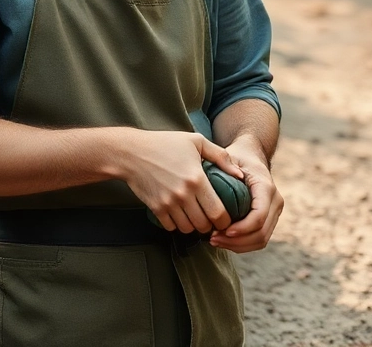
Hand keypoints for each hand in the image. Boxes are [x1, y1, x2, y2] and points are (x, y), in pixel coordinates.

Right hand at [116, 130, 245, 234]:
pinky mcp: (156, 209)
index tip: (226, 217)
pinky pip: (171, 227)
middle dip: (211, 225)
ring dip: (194, 226)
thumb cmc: (165, 143)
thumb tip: (240, 175)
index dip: (225, 220)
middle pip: (204, 225)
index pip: (218, 212)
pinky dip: (177, 225)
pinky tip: (181, 215)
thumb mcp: (196, 142)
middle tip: (212, 218)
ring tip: (197, 217)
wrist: (131, 153)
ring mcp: (168, 204)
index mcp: (197, 179)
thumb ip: (221, 157)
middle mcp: (183, 195)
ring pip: (188, 229)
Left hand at [211, 137, 282, 252]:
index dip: (241, 229)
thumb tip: (220, 186)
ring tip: (216, 241)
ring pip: (261, 240)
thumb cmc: (237, 158)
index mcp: (266, 187)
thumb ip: (224, 168)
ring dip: (238, 246)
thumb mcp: (229, 157)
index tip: (220, 231)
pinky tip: (224, 240)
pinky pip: (260, 239)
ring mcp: (275, 211)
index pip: (259, 216)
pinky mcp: (270, 219)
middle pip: (261, 233)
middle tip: (213, 239)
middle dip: (236, 241)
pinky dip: (242, 244)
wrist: (252, 156)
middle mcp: (276, 200)